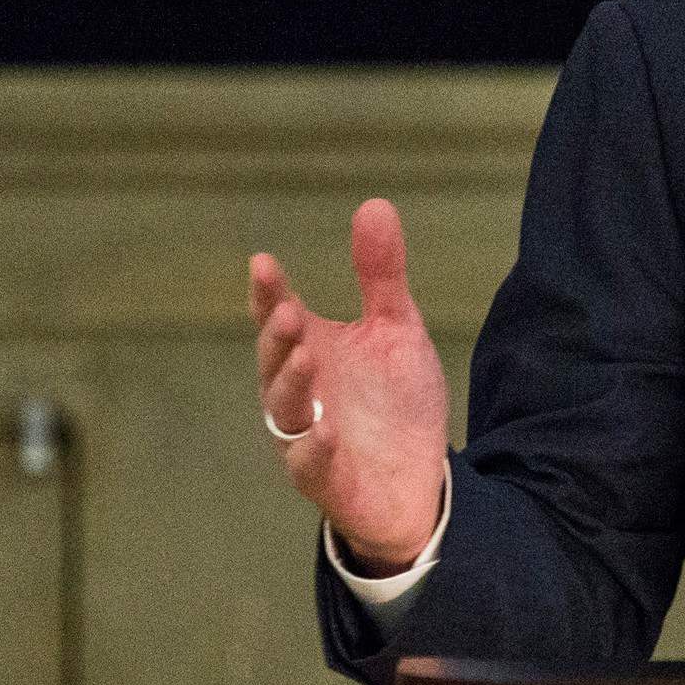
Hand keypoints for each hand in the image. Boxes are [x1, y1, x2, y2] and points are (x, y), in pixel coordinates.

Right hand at [249, 198, 449, 574]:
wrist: (420, 476)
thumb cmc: (395, 401)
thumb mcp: (396, 329)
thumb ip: (381, 275)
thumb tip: (373, 204)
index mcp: (312, 351)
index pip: (279, 318)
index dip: (268, 293)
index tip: (263, 264)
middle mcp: (301, 394)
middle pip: (275, 362)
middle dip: (277, 338)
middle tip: (288, 312)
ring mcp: (309, 438)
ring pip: (285, 412)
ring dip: (291, 384)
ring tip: (305, 356)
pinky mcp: (328, 480)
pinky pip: (310, 467)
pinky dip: (313, 451)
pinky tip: (325, 432)